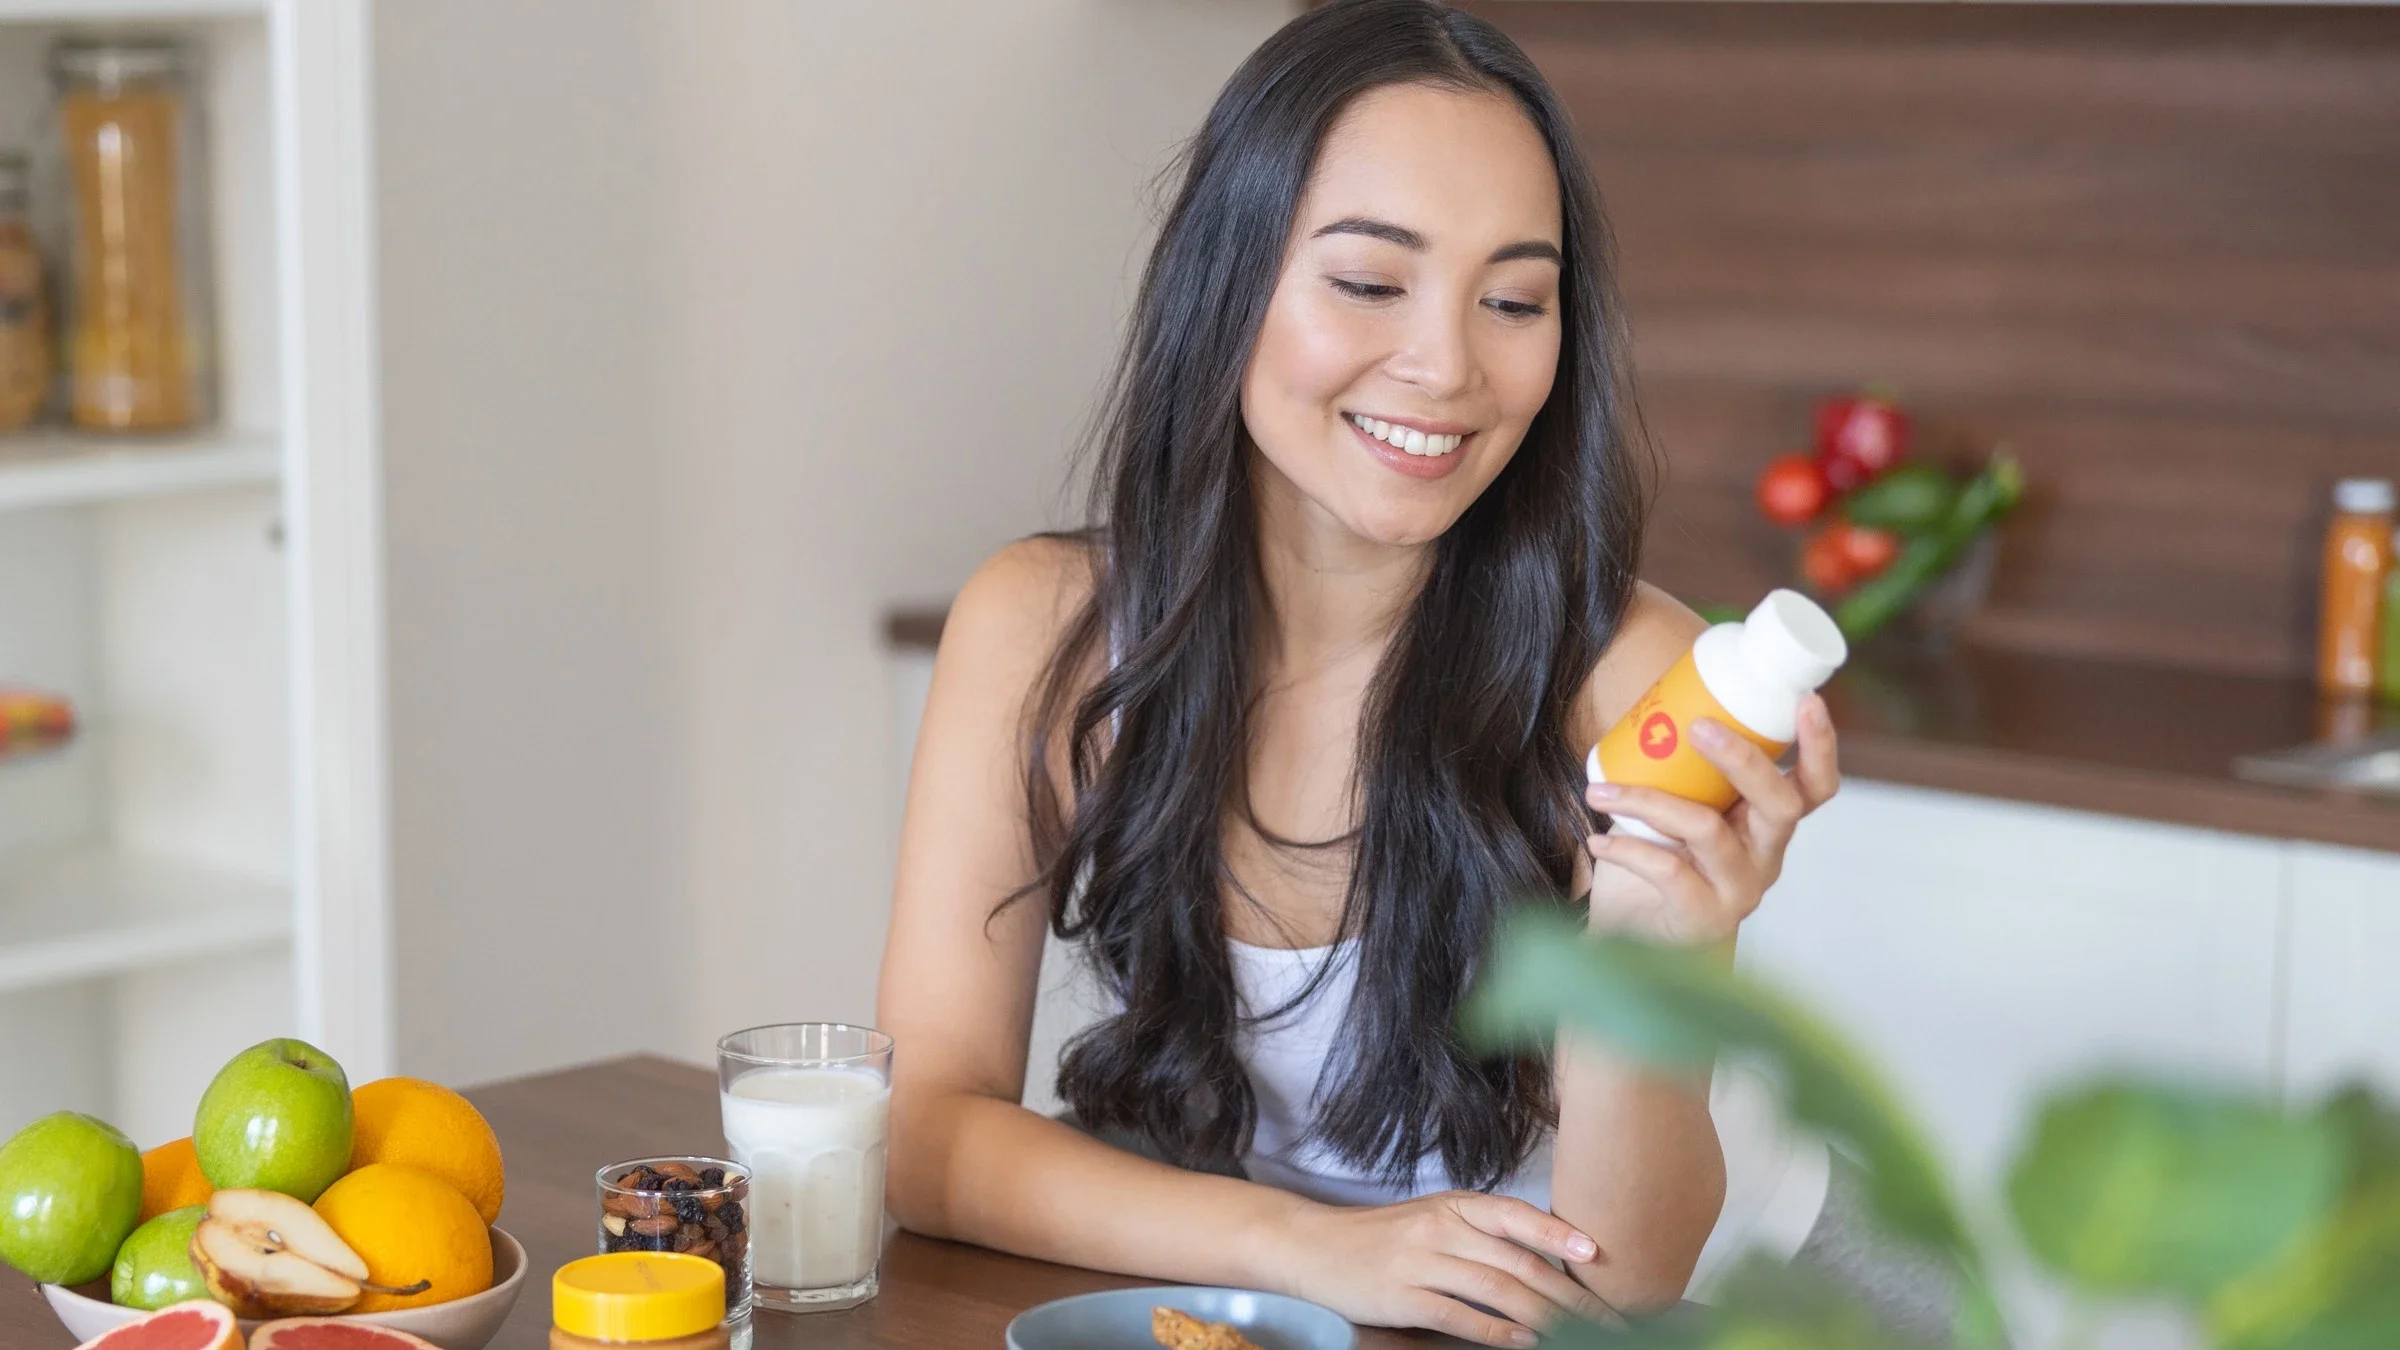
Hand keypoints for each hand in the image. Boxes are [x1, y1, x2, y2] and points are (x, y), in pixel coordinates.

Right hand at [1267, 1190, 1620, 1345]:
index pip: (1515, 1215)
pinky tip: (1525, 1342)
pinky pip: (1458, 1315)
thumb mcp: (1434, 1219)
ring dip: (1544, 1317)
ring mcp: (1421, 1262)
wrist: (1315, 1247)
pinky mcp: (1403, 1297)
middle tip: (1607, 1319)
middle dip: (1570, 1295)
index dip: (1557, 1232)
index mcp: (1454, 1205)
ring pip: (1497, 1289)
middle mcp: (1442, 1229)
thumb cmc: (1384, 1237)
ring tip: (1579, 1336)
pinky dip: (1496, 1331)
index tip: (1597, 1253)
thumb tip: (1544, 1260)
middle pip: (1518, 1262)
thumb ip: (1482, 1234)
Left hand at [1583, 693, 1840, 944]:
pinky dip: (1627, 849)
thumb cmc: (1661, 860)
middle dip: (1743, 760)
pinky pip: (1669, 872)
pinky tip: (1597, 839)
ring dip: (1649, 801)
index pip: (1815, 786)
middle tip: (1698, 727)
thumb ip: (1680, 768)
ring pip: (1709, 831)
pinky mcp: (1705, 917)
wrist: (1637, 938)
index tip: (1807, 700)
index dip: (1821, 745)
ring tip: (1599, 791)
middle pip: (1781, 805)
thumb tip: (1648, 701)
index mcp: (1767, 823)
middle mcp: (1765, 856)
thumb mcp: (1680, 808)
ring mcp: (1740, 890)